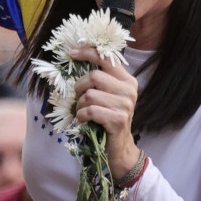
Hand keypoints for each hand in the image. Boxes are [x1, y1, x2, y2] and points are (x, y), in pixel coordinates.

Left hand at [71, 46, 139, 177]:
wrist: (119, 147)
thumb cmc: (108, 117)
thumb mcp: (107, 95)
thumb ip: (99, 79)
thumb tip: (76, 57)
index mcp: (127, 80)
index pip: (107, 59)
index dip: (88, 53)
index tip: (72, 53)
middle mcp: (129, 90)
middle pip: (94, 77)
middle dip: (80, 87)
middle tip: (80, 99)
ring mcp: (125, 105)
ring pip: (89, 95)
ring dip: (79, 105)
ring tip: (83, 111)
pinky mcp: (118, 120)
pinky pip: (90, 111)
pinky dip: (81, 115)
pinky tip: (84, 120)